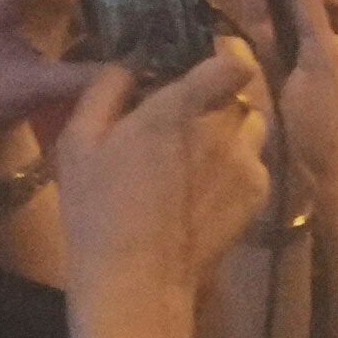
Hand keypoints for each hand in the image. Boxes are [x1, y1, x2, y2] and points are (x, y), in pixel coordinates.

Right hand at [45, 44, 272, 323]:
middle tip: (183, 122)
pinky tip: (203, 191)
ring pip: (250, 128)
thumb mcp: (78, 142)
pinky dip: (235, 168)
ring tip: (195, 158)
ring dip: (229, 133)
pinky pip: (254, 163)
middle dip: (215, 101)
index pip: (231, 63)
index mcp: (179, 110)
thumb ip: (104, 91)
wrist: (138, 280)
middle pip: (237, 96)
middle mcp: (223, 131)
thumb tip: (127, 65)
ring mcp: (247, 163)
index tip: (210, 62)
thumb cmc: (97, 209)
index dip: (226, 57)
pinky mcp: (259, 194)